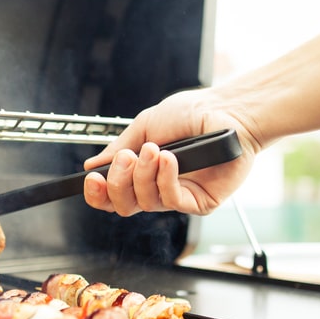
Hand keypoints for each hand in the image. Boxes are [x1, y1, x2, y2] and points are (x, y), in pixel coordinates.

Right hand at [82, 87, 260, 215]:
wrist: (227, 112)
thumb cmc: (194, 114)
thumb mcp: (146, 124)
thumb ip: (119, 146)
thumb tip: (93, 164)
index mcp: (143, 171)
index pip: (113, 194)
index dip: (99, 193)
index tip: (91, 179)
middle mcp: (158, 187)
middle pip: (124, 205)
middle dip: (118, 183)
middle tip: (126, 159)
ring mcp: (178, 195)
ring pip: (145, 203)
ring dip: (144, 175)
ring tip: (156, 150)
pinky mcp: (199, 202)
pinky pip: (172, 200)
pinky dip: (165, 179)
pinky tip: (170, 159)